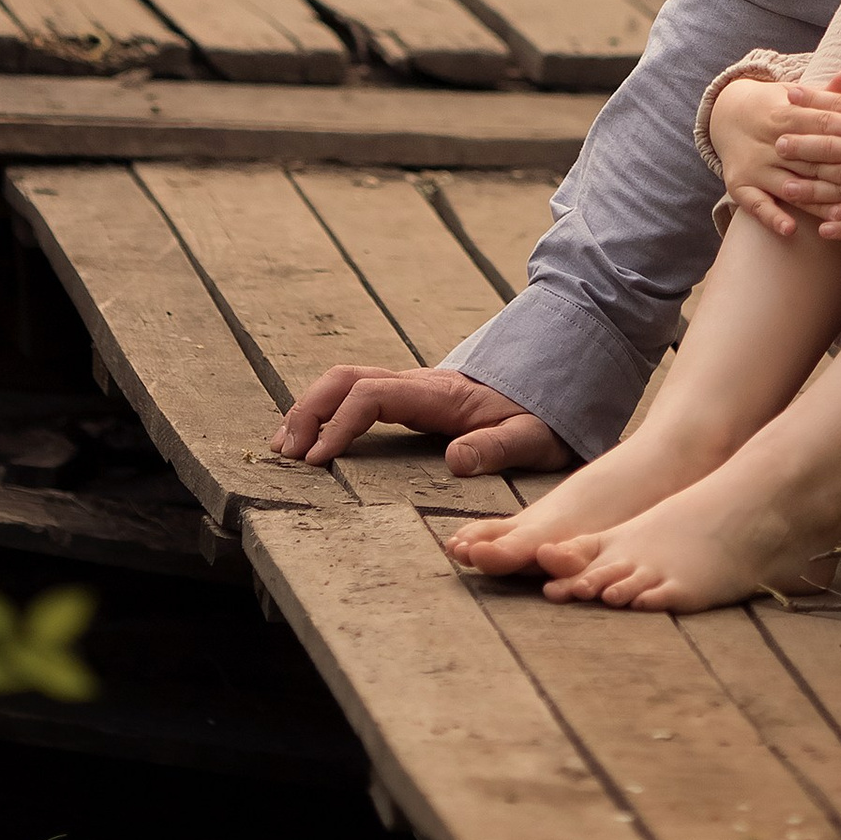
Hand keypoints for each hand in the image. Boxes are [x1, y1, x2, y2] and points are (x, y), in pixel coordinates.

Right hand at [269, 363, 569, 475]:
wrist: (557, 384)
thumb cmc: (546, 417)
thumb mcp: (533, 438)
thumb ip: (498, 447)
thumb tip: (455, 460)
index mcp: (440, 393)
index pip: (373, 395)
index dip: (340, 423)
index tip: (318, 460)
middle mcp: (419, 383)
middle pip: (347, 378)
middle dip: (309, 409)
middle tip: (283, 452)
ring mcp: (413, 388)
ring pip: (347, 382)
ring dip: (311, 407)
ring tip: (284, 448)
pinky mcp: (411, 399)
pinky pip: (358, 395)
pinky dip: (326, 410)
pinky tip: (313, 441)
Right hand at [707, 66, 840, 236]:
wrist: (727, 117)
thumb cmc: (776, 109)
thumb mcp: (795, 97)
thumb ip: (824, 95)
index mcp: (787, 113)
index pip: (823, 121)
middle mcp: (770, 141)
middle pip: (811, 157)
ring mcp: (755, 166)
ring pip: (789, 185)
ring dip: (815, 199)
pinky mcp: (740, 187)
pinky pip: (756, 205)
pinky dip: (772, 217)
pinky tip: (790, 230)